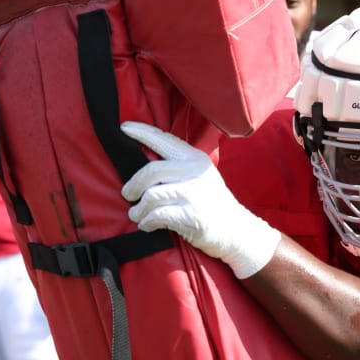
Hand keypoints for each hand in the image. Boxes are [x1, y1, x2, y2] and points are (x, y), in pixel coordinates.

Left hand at [120, 121, 280, 278]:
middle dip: (133, 184)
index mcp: (195, 159)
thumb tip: (143, 161)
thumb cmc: (212, 203)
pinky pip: (157, 216)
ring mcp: (194, 194)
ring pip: (151, 196)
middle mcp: (195, 172)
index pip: (164, 140)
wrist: (235, 231)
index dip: (142, 133)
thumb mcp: (201, 176)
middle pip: (151, 171)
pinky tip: (147, 224)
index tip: (123, 128)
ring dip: (138, 208)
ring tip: (137, 214)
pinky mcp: (191, 216)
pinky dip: (146, 222)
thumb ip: (179, 166)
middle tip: (128, 194)